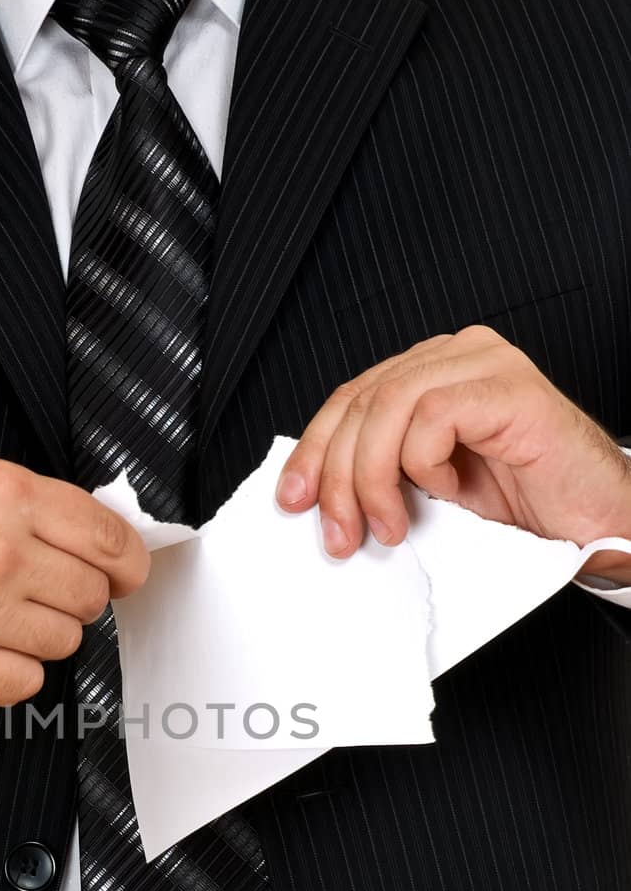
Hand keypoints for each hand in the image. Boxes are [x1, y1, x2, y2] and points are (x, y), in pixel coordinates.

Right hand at [0, 445, 149, 704]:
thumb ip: (25, 504)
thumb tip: (87, 533)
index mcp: (5, 496)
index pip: (109, 541)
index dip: (126, 565)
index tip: (124, 576)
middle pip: (88, 598)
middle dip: (71, 598)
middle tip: (37, 593)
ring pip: (60, 644)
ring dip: (37, 636)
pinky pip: (21, 684)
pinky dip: (9, 673)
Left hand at [276, 326, 630, 583]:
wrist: (597, 525)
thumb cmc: (525, 509)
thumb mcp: (428, 491)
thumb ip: (380, 472)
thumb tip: (313, 492)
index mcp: (434, 373)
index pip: (351, 397)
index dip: (314, 450)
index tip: (293, 499)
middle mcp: (457, 356)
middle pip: (361, 401)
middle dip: (337, 477)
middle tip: (340, 534)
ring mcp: (485, 364)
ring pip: (387, 406)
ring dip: (372, 479)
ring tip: (388, 527)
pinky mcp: (509, 388)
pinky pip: (432, 415)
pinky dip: (424, 463)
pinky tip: (448, 491)